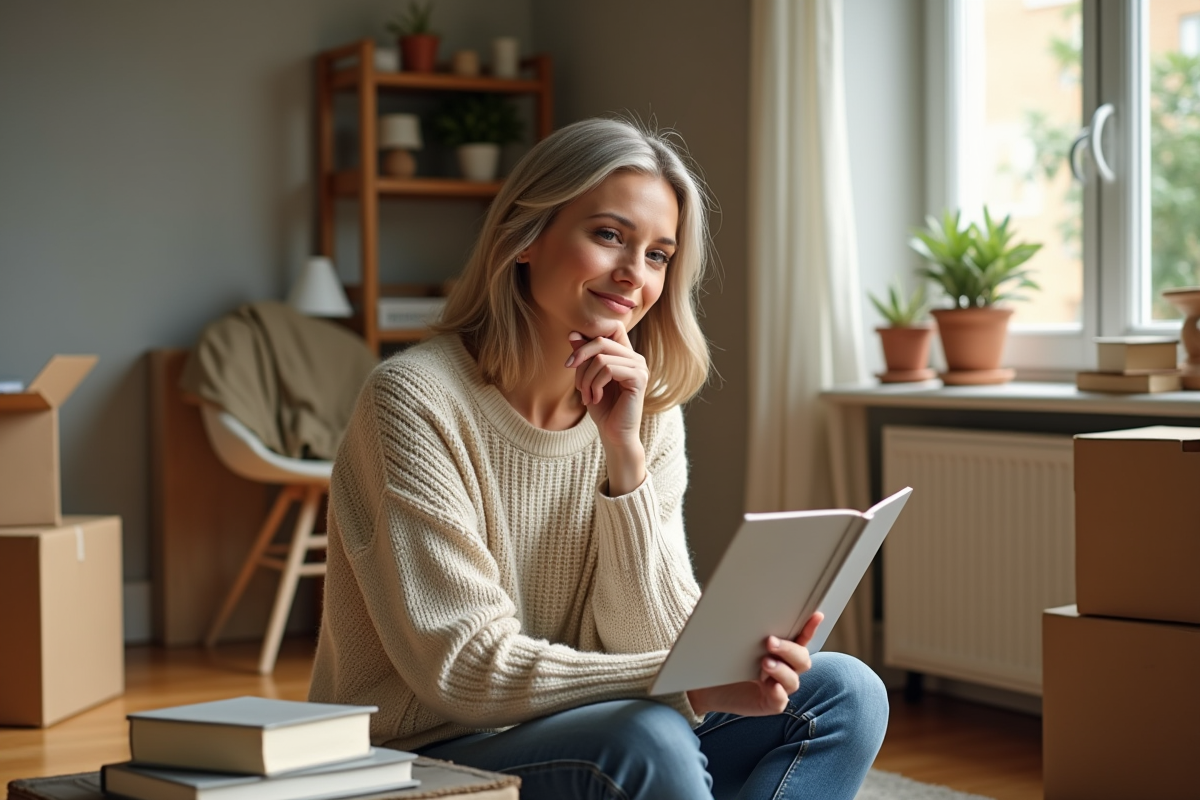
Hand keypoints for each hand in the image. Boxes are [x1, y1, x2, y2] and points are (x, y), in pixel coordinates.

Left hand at [565, 326, 647, 493]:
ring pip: (601, 358)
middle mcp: (635, 358)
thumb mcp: (587, 378)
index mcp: (625, 355)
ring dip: (586, 378)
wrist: (614, 435)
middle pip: (602, 340)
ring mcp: (640, 367)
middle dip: (580, 357)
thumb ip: (584, 357)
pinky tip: (595, 398)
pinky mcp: (639, 378)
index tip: (572, 359)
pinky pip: (608, 369)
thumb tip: (573, 333)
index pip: (612, 328)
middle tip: (571, 376)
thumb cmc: (603, 408)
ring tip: (586, 395)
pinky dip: (595, 384)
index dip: (590, 337)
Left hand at [685, 612, 823, 716]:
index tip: (816, 615)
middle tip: (770, 641)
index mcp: (780, 650)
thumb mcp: (734, 639)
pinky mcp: (769, 703)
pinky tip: (771, 685)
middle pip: (801, 659)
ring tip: (765, 662)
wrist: (704, 685)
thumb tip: (742, 599)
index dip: (810, 628)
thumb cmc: (721, 659)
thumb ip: (745, 626)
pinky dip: (778, 692)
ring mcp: (778, 686)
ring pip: (793, 679)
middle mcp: (784, 668)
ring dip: (782, 669)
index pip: (801, 638)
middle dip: (789, 649)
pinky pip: (781, 700)